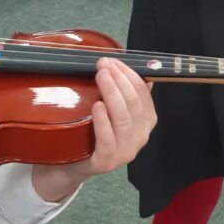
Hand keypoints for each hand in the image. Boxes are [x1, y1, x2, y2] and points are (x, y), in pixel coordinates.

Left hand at [31, 56, 156, 201]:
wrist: (76, 164)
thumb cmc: (97, 131)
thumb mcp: (114, 110)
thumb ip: (126, 93)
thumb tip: (136, 71)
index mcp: (147, 120)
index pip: (142, 91)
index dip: (128, 73)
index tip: (113, 60)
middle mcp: (141, 135)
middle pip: (133, 102)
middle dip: (119, 79)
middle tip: (103, 65)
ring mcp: (126, 150)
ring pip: (123, 118)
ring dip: (112, 93)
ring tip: (100, 77)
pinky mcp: (108, 161)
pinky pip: (108, 139)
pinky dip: (103, 121)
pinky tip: (97, 106)